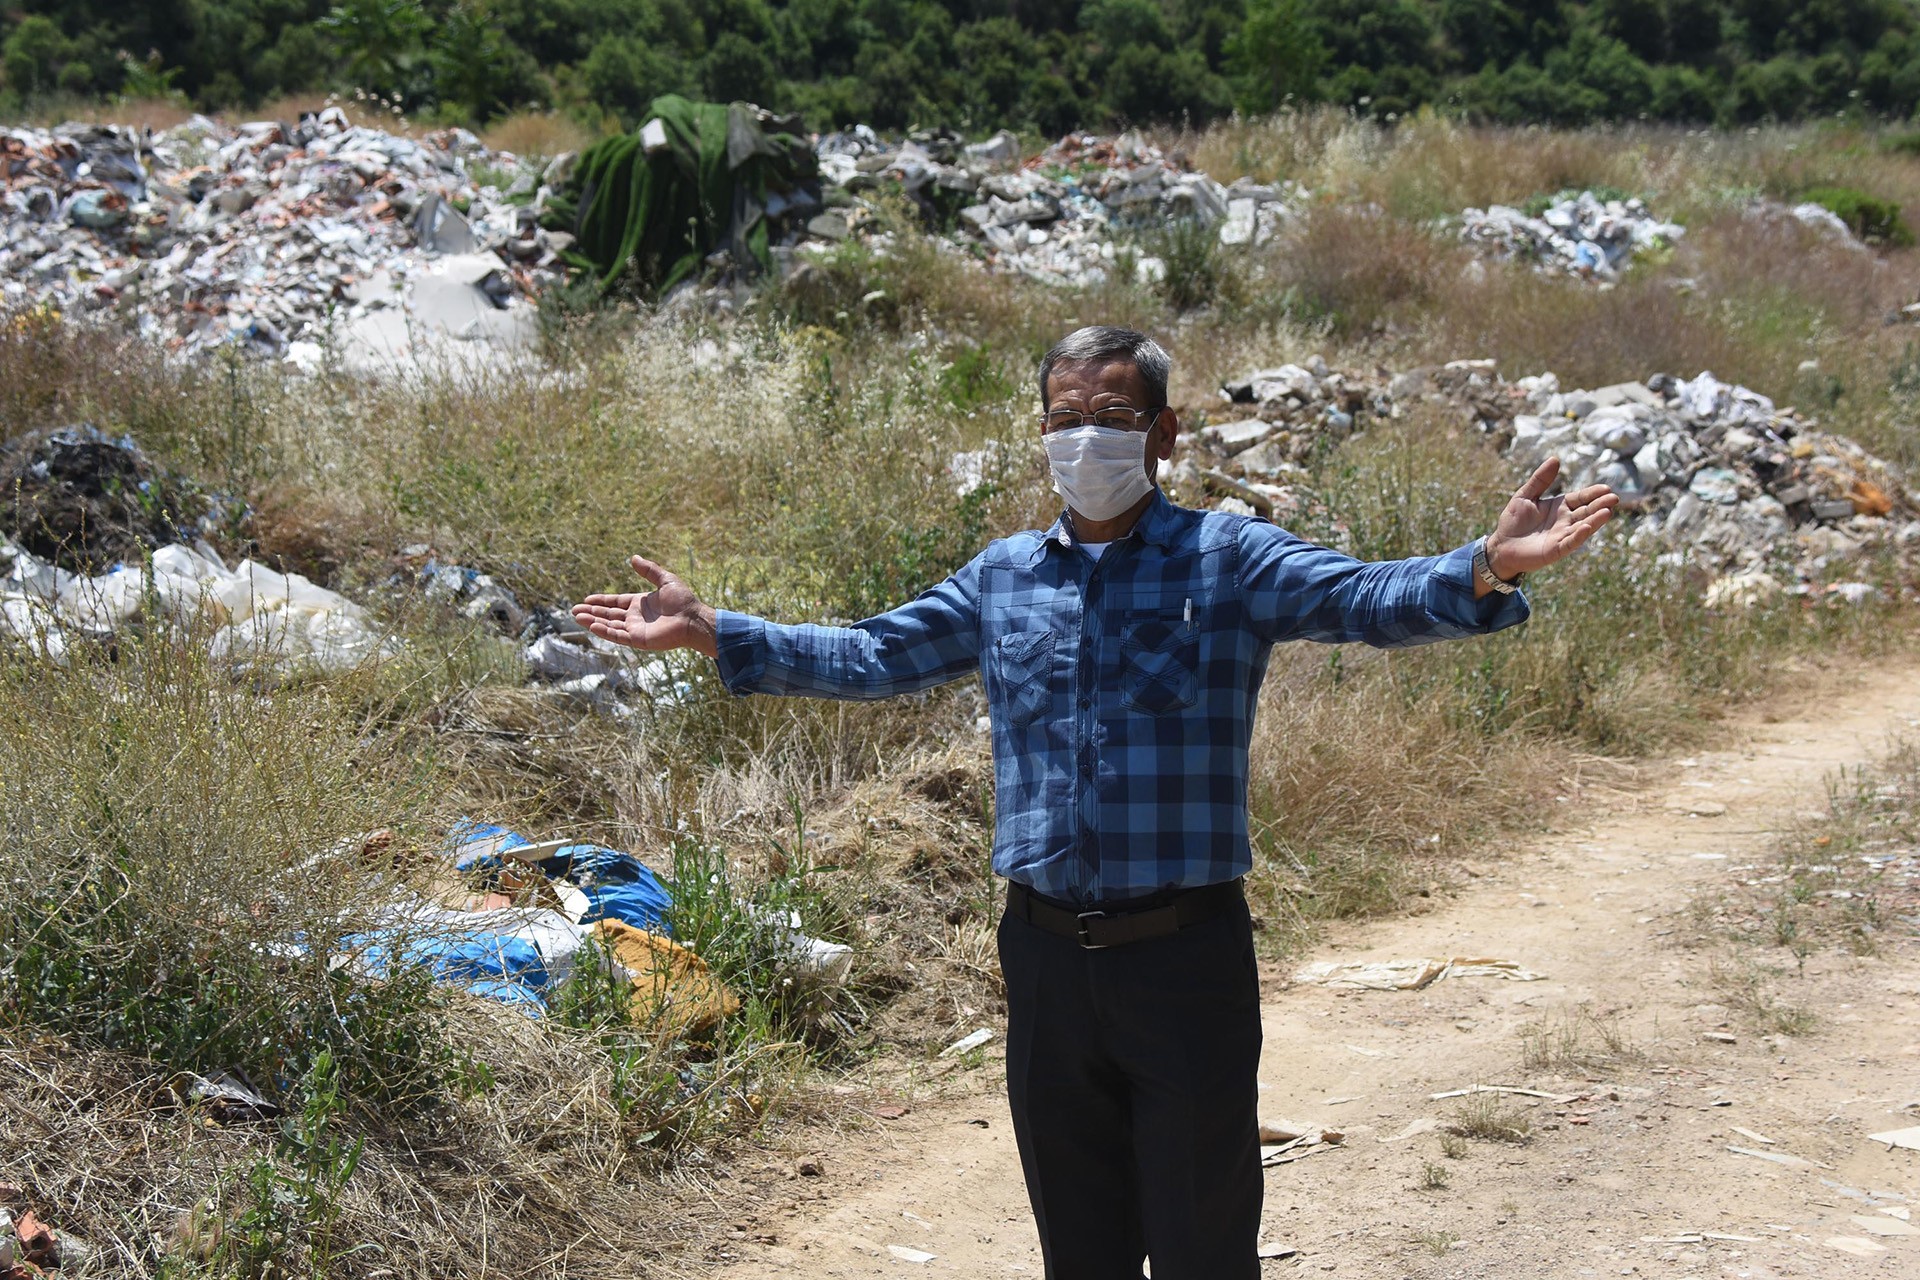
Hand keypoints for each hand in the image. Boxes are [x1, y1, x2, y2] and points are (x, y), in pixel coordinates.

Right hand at [571, 556, 718, 658]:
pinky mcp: (638, 639)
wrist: (692, 618)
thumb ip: (648, 570)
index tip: (586, 598)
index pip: (615, 603)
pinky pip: (617, 635)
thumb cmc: (683, 600)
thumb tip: (633, 558)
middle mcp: (635, 617)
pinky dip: (604, 631)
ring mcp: (635, 629)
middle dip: (591, 612)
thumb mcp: (665, 580)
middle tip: (574, 610)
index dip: (601, 601)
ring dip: (593, 621)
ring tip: (577, 616)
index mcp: (640, 604)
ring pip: (609, 625)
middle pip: (608, 614)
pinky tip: (592, 625)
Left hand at [1484, 456, 1619, 579]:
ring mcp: (1563, 536)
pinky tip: (1586, 527)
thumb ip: (1540, 479)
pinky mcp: (1556, 550)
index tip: (1606, 488)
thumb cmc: (1513, 521)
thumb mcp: (1525, 496)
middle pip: (1586, 511)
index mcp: (1560, 506)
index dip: (1593, 493)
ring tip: (1607, 512)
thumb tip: (1555, 458)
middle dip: (1600, 505)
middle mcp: (1566, 521)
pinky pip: (1570, 542)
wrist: (1501, 546)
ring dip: (1595, 520)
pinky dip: (1579, 535)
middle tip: (1614, 498)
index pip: (1581, 498)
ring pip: (1583, 527)